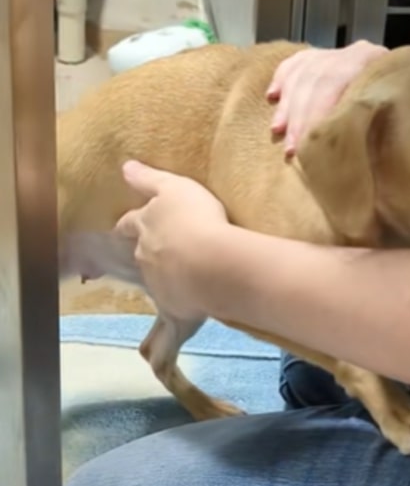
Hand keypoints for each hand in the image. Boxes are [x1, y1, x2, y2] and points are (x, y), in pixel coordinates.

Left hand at [116, 160, 229, 319]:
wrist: (210, 263)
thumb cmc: (195, 218)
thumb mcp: (174, 187)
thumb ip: (148, 179)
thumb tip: (125, 167)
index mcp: (145, 226)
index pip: (129, 223)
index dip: (128, 224)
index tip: (124, 226)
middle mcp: (144, 255)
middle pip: (138, 252)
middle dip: (145, 251)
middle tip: (156, 251)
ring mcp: (157, 283)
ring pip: (155, 279)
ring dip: (164, 276)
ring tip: (180, 276)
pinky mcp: (173, 307)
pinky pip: (172, 309)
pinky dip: (176, 308)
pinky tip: (182, 319)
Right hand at [267, 40, 385, 153]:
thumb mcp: (401, 111)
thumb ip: (379, 123)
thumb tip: (358, 156)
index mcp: (372, 63)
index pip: (334, 81)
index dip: (317, 112)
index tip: (309, 142)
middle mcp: (353, 54)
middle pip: (315, 81)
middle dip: (300, 116)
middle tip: (293, 148)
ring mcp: (337, 52)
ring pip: (302, 74)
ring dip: (288, 106)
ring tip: (280, 133)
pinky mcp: (326, 55)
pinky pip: (295, 63)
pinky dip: (282, 80)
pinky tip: (272, 97)